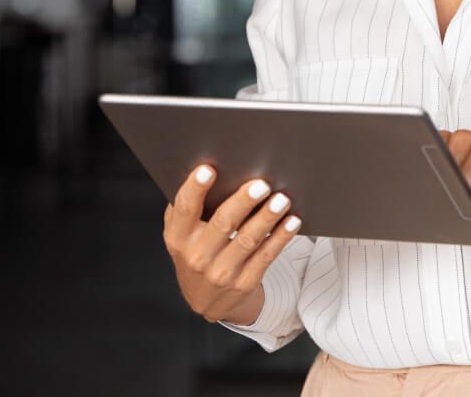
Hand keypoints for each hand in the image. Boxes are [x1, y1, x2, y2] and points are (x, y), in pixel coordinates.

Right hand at [163, 165, 302, 324]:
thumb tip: (203, 170)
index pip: (185, 209)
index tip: (208, 169)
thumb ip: (186, 208)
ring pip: (249, 239)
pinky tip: (291, 221)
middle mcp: (198, 256)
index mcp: (178, 238)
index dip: (195, 188)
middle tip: (261, 184)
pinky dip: (281, 237)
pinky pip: (266, 255)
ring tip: (282, 199)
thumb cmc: (195, 254)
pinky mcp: (245, 282)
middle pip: (223, 223)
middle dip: (243, 201)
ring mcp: (222, 272)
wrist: (206, 301)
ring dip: (268, 218)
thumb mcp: (181, 235)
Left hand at [438, 129, 470, 230]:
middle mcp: (466, 139)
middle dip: (459, 195)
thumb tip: (431, 194)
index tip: (432, 184)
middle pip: (442, 179)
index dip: (429, 178)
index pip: (423, 158)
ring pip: (464, 190)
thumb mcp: (469, 191)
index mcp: (452, 143)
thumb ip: (449, 186)